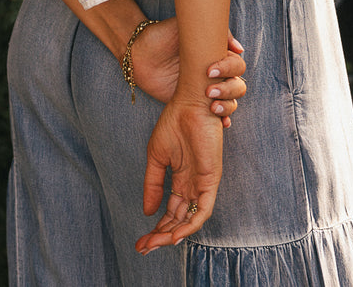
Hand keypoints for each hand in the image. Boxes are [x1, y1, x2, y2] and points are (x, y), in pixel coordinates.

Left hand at [131, 21, 245, 125]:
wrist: (139, 53)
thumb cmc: (163, 35)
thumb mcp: (187, 27)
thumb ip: (212, 31)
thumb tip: (239, 49)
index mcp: (217, 54)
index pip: (236, 64)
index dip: (229, 68)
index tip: (210, 70)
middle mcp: (215, 73)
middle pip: (237, 85)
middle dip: (229, 90)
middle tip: (209, 91)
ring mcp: (206, 89)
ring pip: (231, 101)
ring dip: (227, 106)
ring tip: (213, 108)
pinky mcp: (194, 104)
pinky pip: (215, 115)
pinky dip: (222, 120)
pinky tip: (221, 123)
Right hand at [135, 94, 222, 252]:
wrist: (190, 103)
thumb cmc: (174, 123)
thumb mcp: (155, 157)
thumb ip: (152, 184)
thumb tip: (147, 211)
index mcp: (180, 179)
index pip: (170, 211)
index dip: (157, 227)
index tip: (141, 241)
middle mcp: (192, 185)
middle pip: (179, 219)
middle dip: (162, 235)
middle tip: (145, 247)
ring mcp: (202, 183)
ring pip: (190, 219)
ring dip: (174, 234)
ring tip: (156, 243)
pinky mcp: (211, 179)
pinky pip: (203, 210)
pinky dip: (190, 225)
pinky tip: (175, 234)